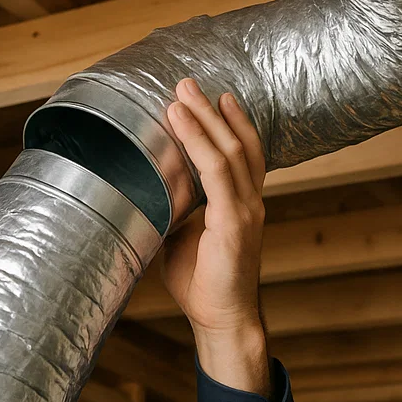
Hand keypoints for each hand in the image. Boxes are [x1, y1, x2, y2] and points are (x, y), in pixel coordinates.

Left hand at [163, 78, 269, 395]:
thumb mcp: (184, 237)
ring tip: (182, 93)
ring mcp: (246, 210)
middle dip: (212, 110)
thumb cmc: (204, 282)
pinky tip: (182, 124)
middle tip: (188, 83)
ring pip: (228, 151)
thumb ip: (178, 211)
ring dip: (203, 119)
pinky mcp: (234, 222)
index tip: (213, 98)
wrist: (222, 318)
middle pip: (237, 143)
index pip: (243, 154)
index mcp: (242, 205)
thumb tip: (152, 191)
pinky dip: (199, 143)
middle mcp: (250, 201)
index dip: (231, 123)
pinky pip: (217, 173)